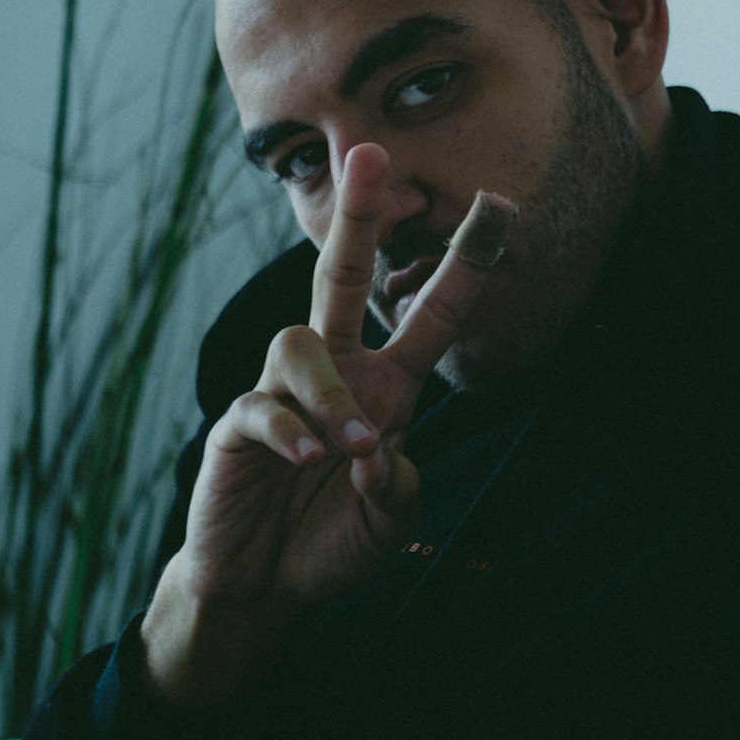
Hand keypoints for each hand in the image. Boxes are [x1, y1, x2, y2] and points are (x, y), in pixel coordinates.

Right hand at [142, 144, 510, 703]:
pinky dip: (289, 430)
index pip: (429, 314)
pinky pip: (261, 404)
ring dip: (330, 396)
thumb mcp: (392, 521)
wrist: (265, 585)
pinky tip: (306, 462)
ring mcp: (283, 391)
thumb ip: (399, 488)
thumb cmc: (334, 541)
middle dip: (357, 216)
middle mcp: (337, 373)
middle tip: (370, 154)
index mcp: (387, 386)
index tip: (501, 206)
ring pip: (299, 342)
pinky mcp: (238, 423)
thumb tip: (374, 454)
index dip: (465, 265)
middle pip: (341, 275)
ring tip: (346, 450)